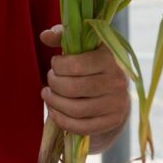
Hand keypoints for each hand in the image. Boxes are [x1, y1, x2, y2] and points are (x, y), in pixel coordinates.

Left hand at [40, 24, 129, 150]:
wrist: (116, 95)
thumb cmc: (94, 67)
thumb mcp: (83, 47)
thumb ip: (63, 36)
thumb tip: (45, 35)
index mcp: (110, 58)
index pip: (75, 65)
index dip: (57, 66)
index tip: (55, 64)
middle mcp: (117, 81)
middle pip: (72, 88)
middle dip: (53, 84)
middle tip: (50, 81)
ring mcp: (116, 104)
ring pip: (75, 109)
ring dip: (54, 103)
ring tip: (48, 95)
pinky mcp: (112, 122)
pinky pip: (80, 127)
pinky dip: (61, 120)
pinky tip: (54, 111)